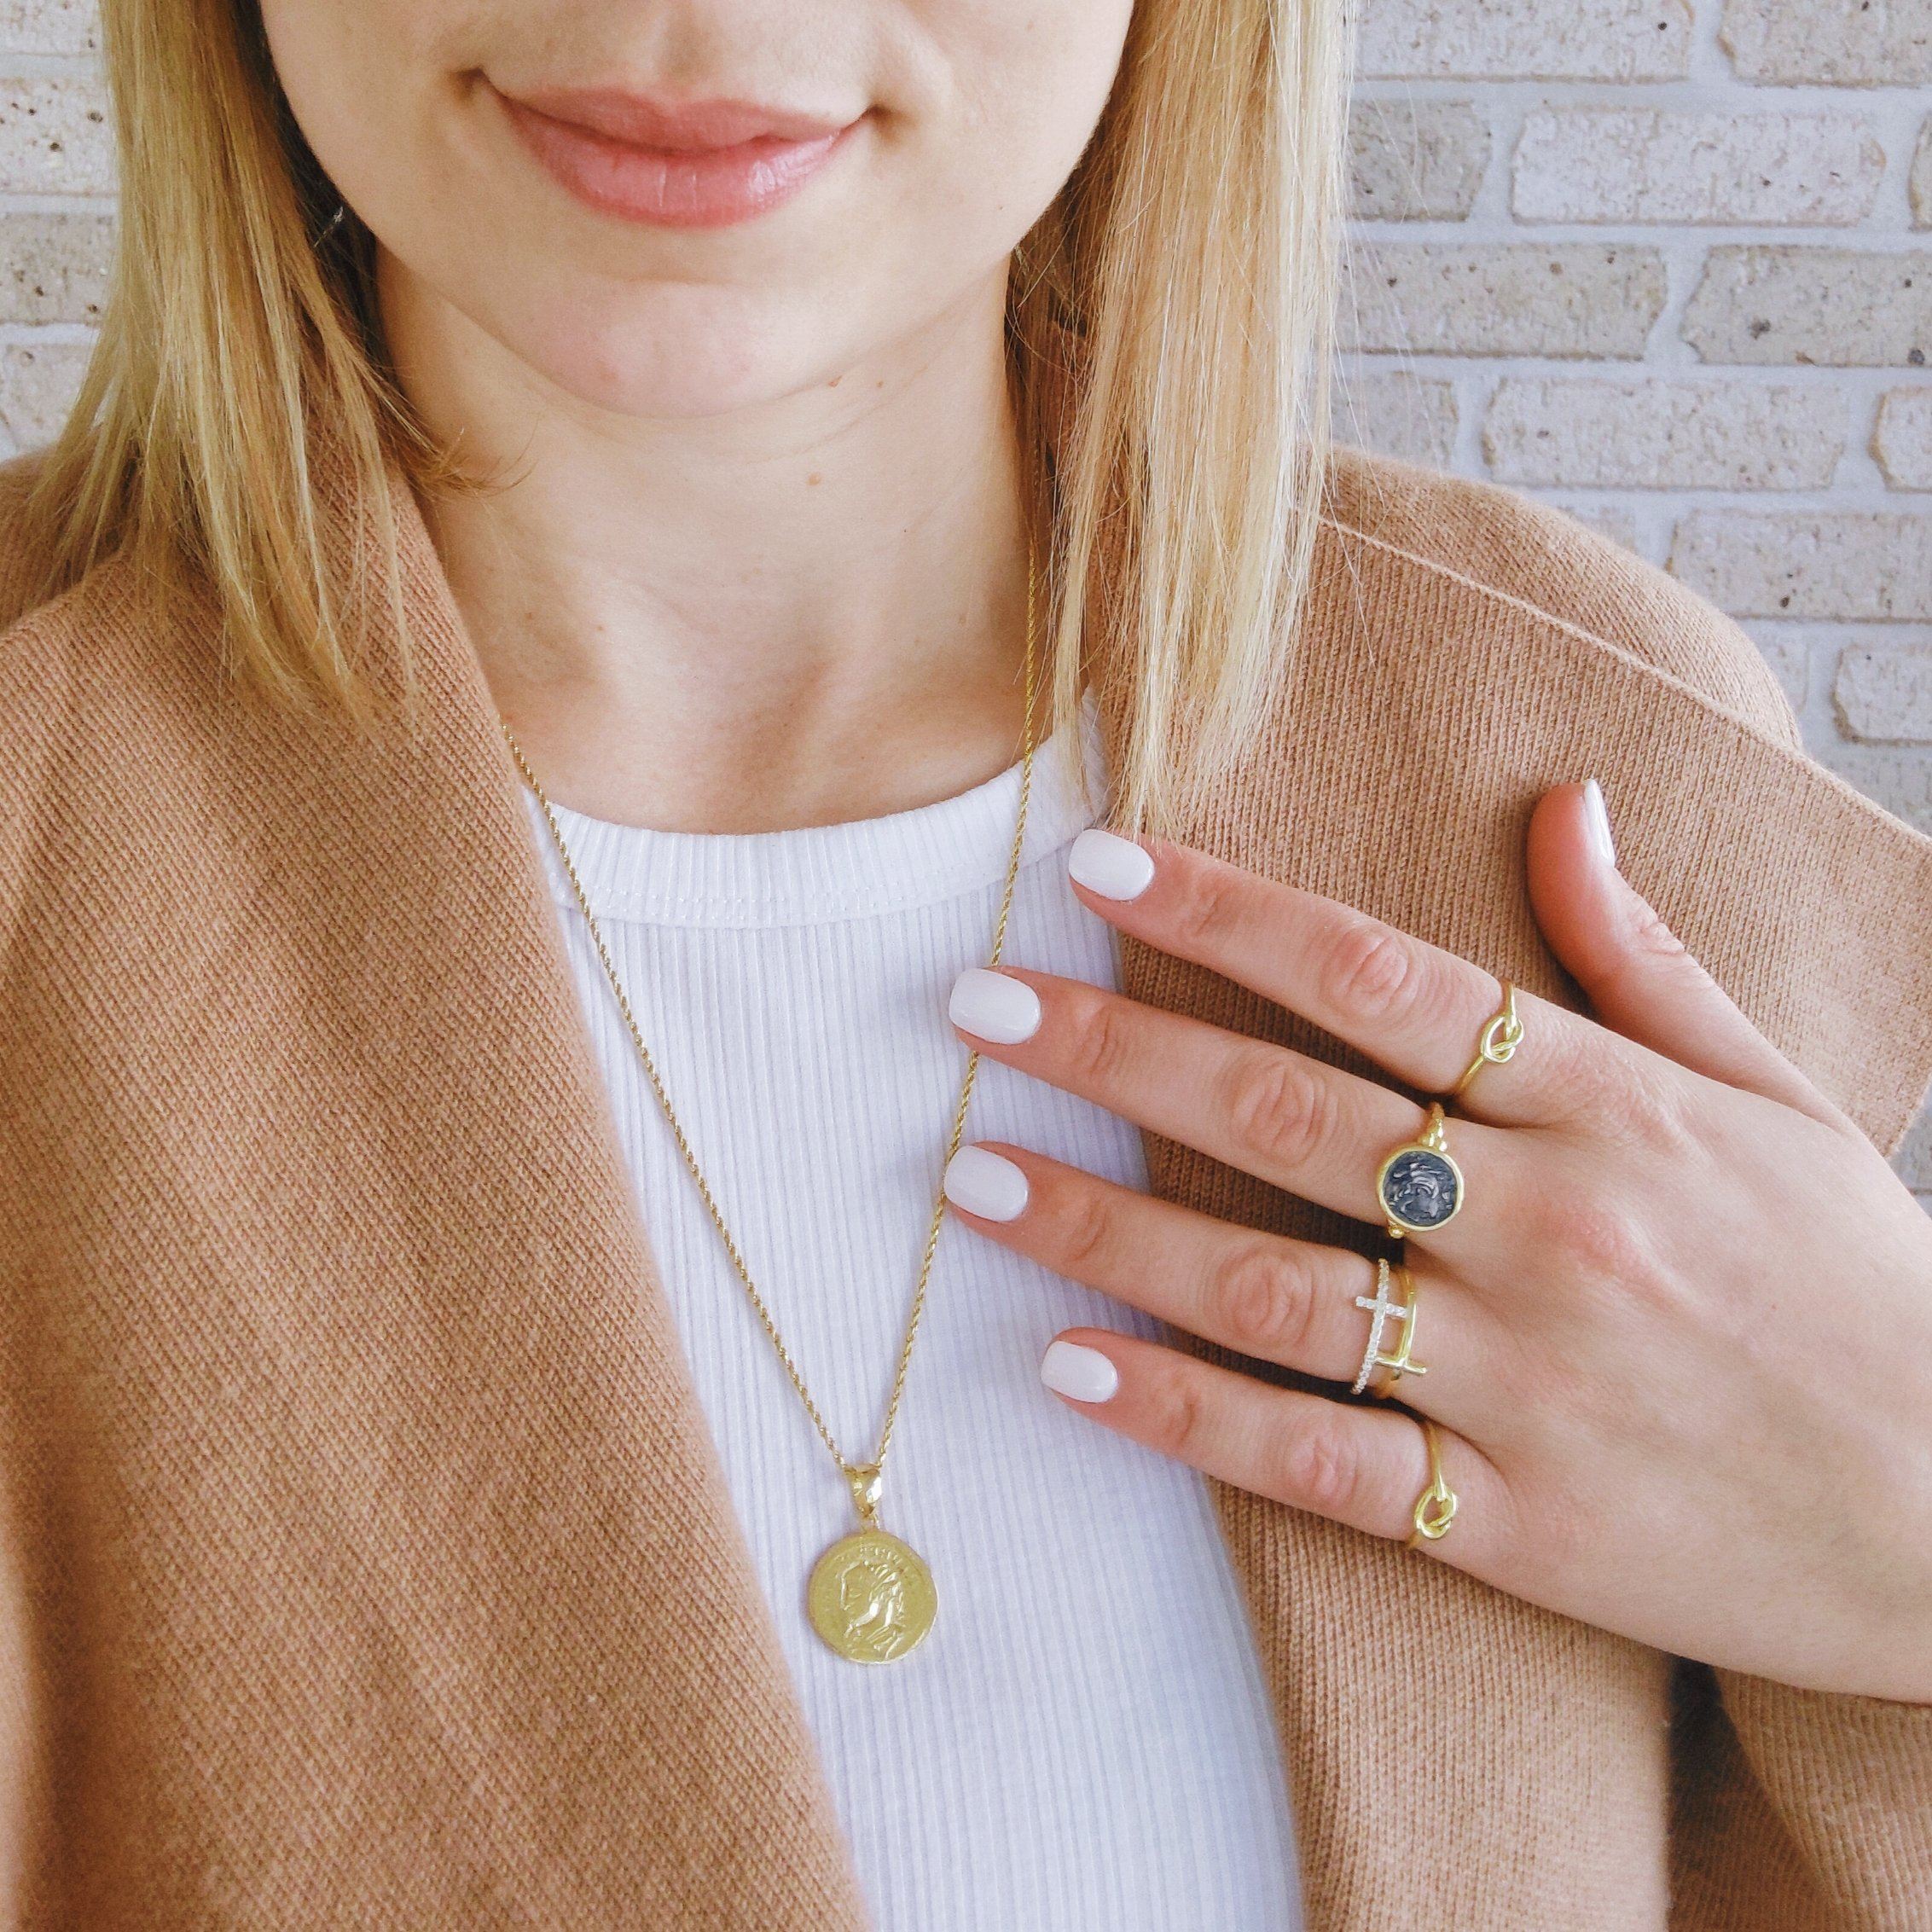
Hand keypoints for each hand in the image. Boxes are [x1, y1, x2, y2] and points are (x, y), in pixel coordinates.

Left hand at [941, 784, 1931, 1702]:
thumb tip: (1563, 804)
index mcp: (1609, 1102)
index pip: (1376, 976)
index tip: (1095, 864)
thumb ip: (1643, 955)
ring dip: (1102, 1227)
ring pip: (1270, 1287)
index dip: (1224, 915)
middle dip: (1116, 1048)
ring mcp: (1523, 1378)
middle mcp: (1550, 1224)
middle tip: (973, 1005)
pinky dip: (1183, 1413)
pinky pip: (1315, 1459)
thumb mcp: (1772, 1091)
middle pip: (1288, 1115)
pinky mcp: (1510, 1520)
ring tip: (969, 1177)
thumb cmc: (1862, 1281)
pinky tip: (1066, 1366)